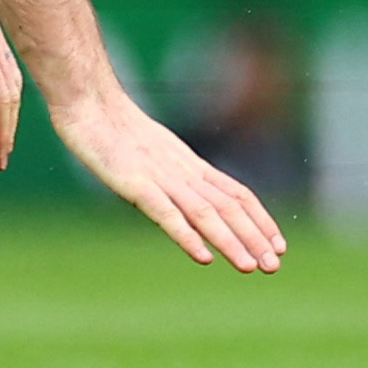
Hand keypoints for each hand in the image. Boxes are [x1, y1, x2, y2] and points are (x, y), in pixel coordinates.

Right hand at [56, 88, 288, 272]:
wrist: (88, 100)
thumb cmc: (114, 126)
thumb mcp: (155, 150)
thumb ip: (175, 173)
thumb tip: (192, 197)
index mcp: (189, 164)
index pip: (236, 193)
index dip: (260, 219)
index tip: (279, 245)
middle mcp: (182, 172)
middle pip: (227, 206)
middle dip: (253, 237)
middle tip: (274, 266)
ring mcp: (160, 177)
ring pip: (204, 213)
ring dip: (230, 241)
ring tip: (250, 266)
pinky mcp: (134, 183)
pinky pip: (166, 213)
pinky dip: (187, 236)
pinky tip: (203, 257)